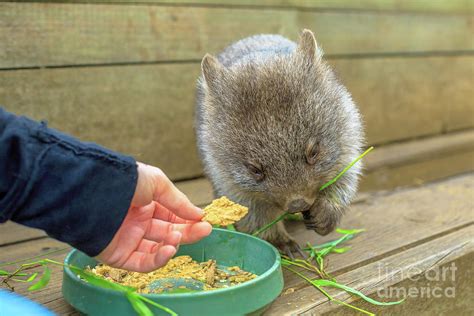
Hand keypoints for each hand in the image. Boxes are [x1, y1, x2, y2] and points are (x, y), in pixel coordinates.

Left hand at [97, 162, 211, 271]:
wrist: (94, 190)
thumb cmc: (125, 180)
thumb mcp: (158, 183)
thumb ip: (178, 201)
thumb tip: (199, 214)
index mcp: (146, 204)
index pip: (172, 216)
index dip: (188, 220)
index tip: (204, 221)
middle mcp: (138, 222)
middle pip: (168, 232)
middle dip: (187, 232)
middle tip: (205, 231)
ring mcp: (129, 239)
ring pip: (157, 249)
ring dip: (172, 245)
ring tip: (178, 238)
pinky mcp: (119, 255)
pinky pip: (143, 262)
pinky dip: (159, 259)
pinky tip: (170, 250)